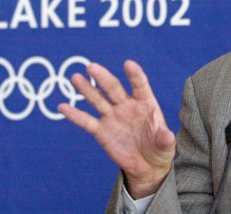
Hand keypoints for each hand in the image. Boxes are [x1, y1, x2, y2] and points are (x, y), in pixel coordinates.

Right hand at [58, 60, 175, 197]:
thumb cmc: (159, 149)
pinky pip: (86, 121)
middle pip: (113, 88)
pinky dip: (75, 115)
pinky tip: (63, 107)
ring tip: (75, 78)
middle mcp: (126, 105)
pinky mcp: (101, 131)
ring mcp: (112, 117)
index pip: (139, 85)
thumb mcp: (165, 145)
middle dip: (103, 78)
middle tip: (92, 67)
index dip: (134, 75)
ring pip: (97, 100)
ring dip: (86, 89)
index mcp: (145, 103)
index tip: (128, 64)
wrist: (146, 165)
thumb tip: (167, 135)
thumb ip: (164, 139)